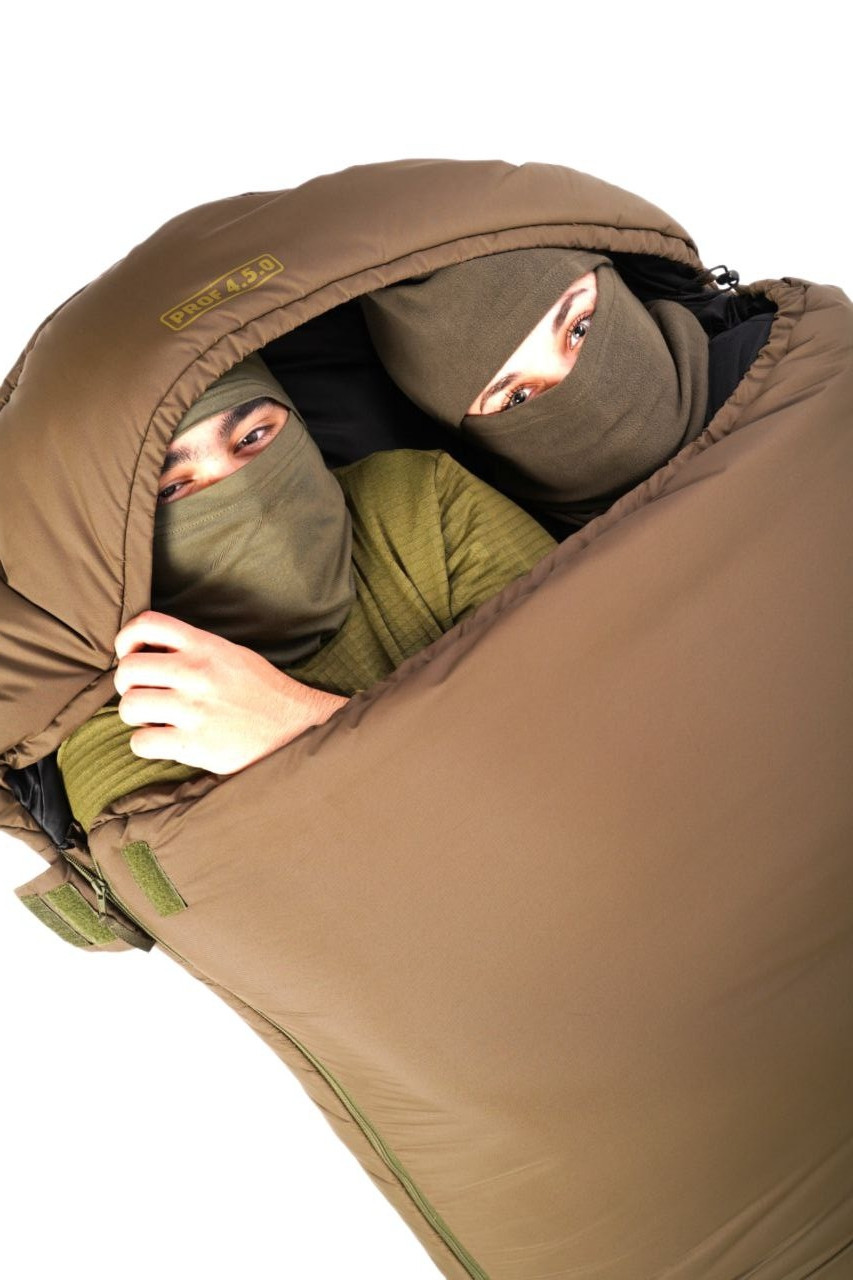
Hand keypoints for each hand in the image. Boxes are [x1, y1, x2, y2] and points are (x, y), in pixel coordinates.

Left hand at [114, 611, 347, 773]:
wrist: (295, 727)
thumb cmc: (262, 691)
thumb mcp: (231, 654)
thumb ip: (192, 648)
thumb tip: (148, 652)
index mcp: (205, 646)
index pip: (146, 624)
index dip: (126, 639)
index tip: (130, 655)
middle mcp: (196, 673)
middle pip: (128, 669)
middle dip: (127, 685)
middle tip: (143, 694)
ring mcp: (194, 710)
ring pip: (129, 707)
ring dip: (135, 716)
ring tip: (154, 720)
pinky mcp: (195, 744)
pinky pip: (141, 743)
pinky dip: (145, 744)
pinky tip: (163, 741)